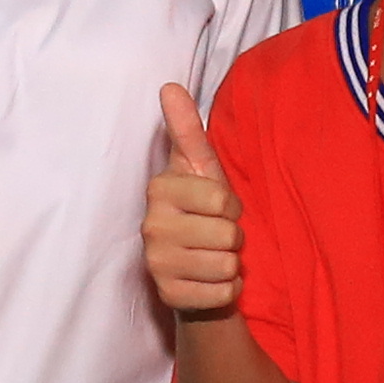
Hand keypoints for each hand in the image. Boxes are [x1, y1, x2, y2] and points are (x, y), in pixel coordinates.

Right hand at [144, 81, 241, 319]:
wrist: (196, 270)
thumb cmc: (203, 213)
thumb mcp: (200, 169)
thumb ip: (187, 130)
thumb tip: (169, 86)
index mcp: (159, 189)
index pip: (222, 200)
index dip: (231, 206)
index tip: (219, 208)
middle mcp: (150, 227)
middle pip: (227, 234)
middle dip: (233, 237)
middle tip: (216, 236)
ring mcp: (156, 264)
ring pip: (225, 265)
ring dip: (231, 264)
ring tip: (214, 257)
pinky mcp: (168, 297)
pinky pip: (222, 293)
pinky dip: (228, 290)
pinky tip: (211, 281)